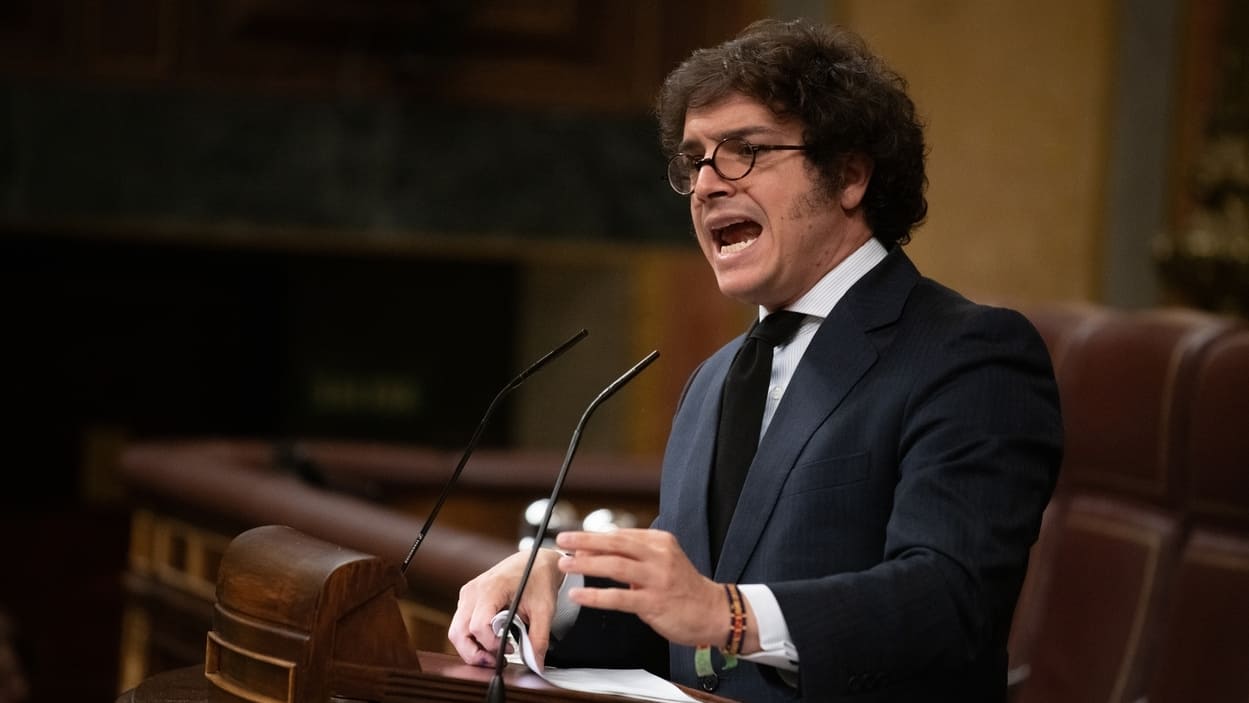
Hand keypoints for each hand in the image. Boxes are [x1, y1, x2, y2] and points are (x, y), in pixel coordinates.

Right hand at [447, 548, 562, 668]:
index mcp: (491, 589)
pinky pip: (461, 624)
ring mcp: (468, 594)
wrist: (536, 561)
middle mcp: (473, 591)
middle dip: (474, 654)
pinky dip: (471, 638)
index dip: (491, 645)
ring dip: (472, 648)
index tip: (510, 649)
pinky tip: (491, 640)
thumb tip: (536, 663)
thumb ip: (539, 638)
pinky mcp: (468, 599)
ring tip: (494, 653)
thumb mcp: (545, 609)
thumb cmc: (539, 579)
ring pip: (456, 631)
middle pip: (458, 633)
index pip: (478, 626)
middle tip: (495, 661)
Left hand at [555, 529, 733, 648]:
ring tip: (566, 564)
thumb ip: (637, 555)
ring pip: (615, 566)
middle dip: (585, 541)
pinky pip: (619, 598)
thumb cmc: (685, 588)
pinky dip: (596, 596)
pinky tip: (579, 595)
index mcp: (661, 542)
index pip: (621, 535)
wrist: (714, 612)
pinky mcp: (655, 602)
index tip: (574, 539)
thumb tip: (600, 549)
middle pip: (616, 543)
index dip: (594, 536)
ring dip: (587, 564)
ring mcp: (657, 579)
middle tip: (562, 540)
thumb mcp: (664, 561)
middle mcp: (659, 556)